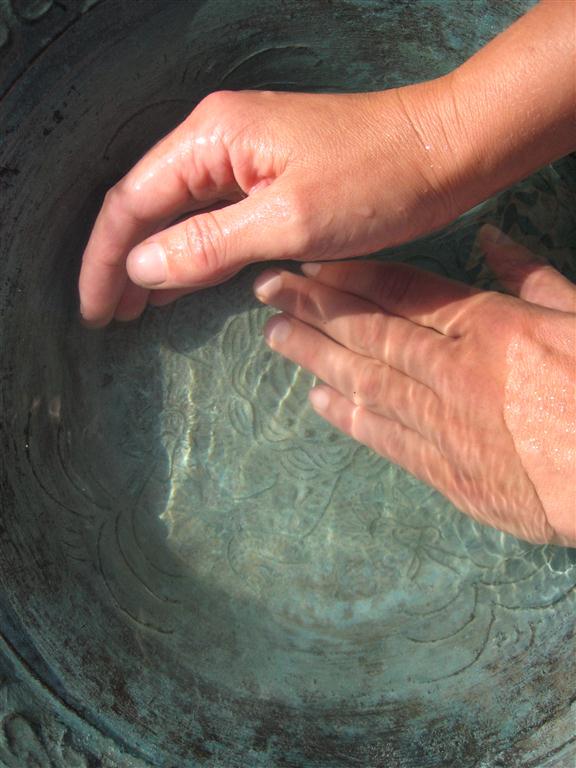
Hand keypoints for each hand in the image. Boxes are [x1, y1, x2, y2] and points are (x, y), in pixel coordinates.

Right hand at [78, 83, 465, 326]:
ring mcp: (244, 159)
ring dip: (157, 263)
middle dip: (124, 263)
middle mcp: (218, 141)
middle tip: (110, 318)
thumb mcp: (289, 220)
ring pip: (180, 215)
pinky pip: (216, 220)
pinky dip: (196, 256)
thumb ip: (209, 243)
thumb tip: (141, 267)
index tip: (96, 312)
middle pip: (149, 206)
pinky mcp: (270, 179)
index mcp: (212, 139)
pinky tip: (183, 286)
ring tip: (135, 313)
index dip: (106, 260)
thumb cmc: (375, 180)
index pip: (133, 202)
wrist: (444, 150)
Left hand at [253, 225, 575, 545]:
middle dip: (314, 308)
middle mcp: (453, 371)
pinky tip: (319, 401)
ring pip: (366, 383)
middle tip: (268, 290)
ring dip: (316, 358)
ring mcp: (445, 425)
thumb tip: (493, 239)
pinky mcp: (450, 474)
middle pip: (369, 333)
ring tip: (276, 338)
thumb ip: (534, 277)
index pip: (401, 292)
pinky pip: (387, 439)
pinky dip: (350, 418)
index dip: (350, 276)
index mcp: (489, 326)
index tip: (312, 262)